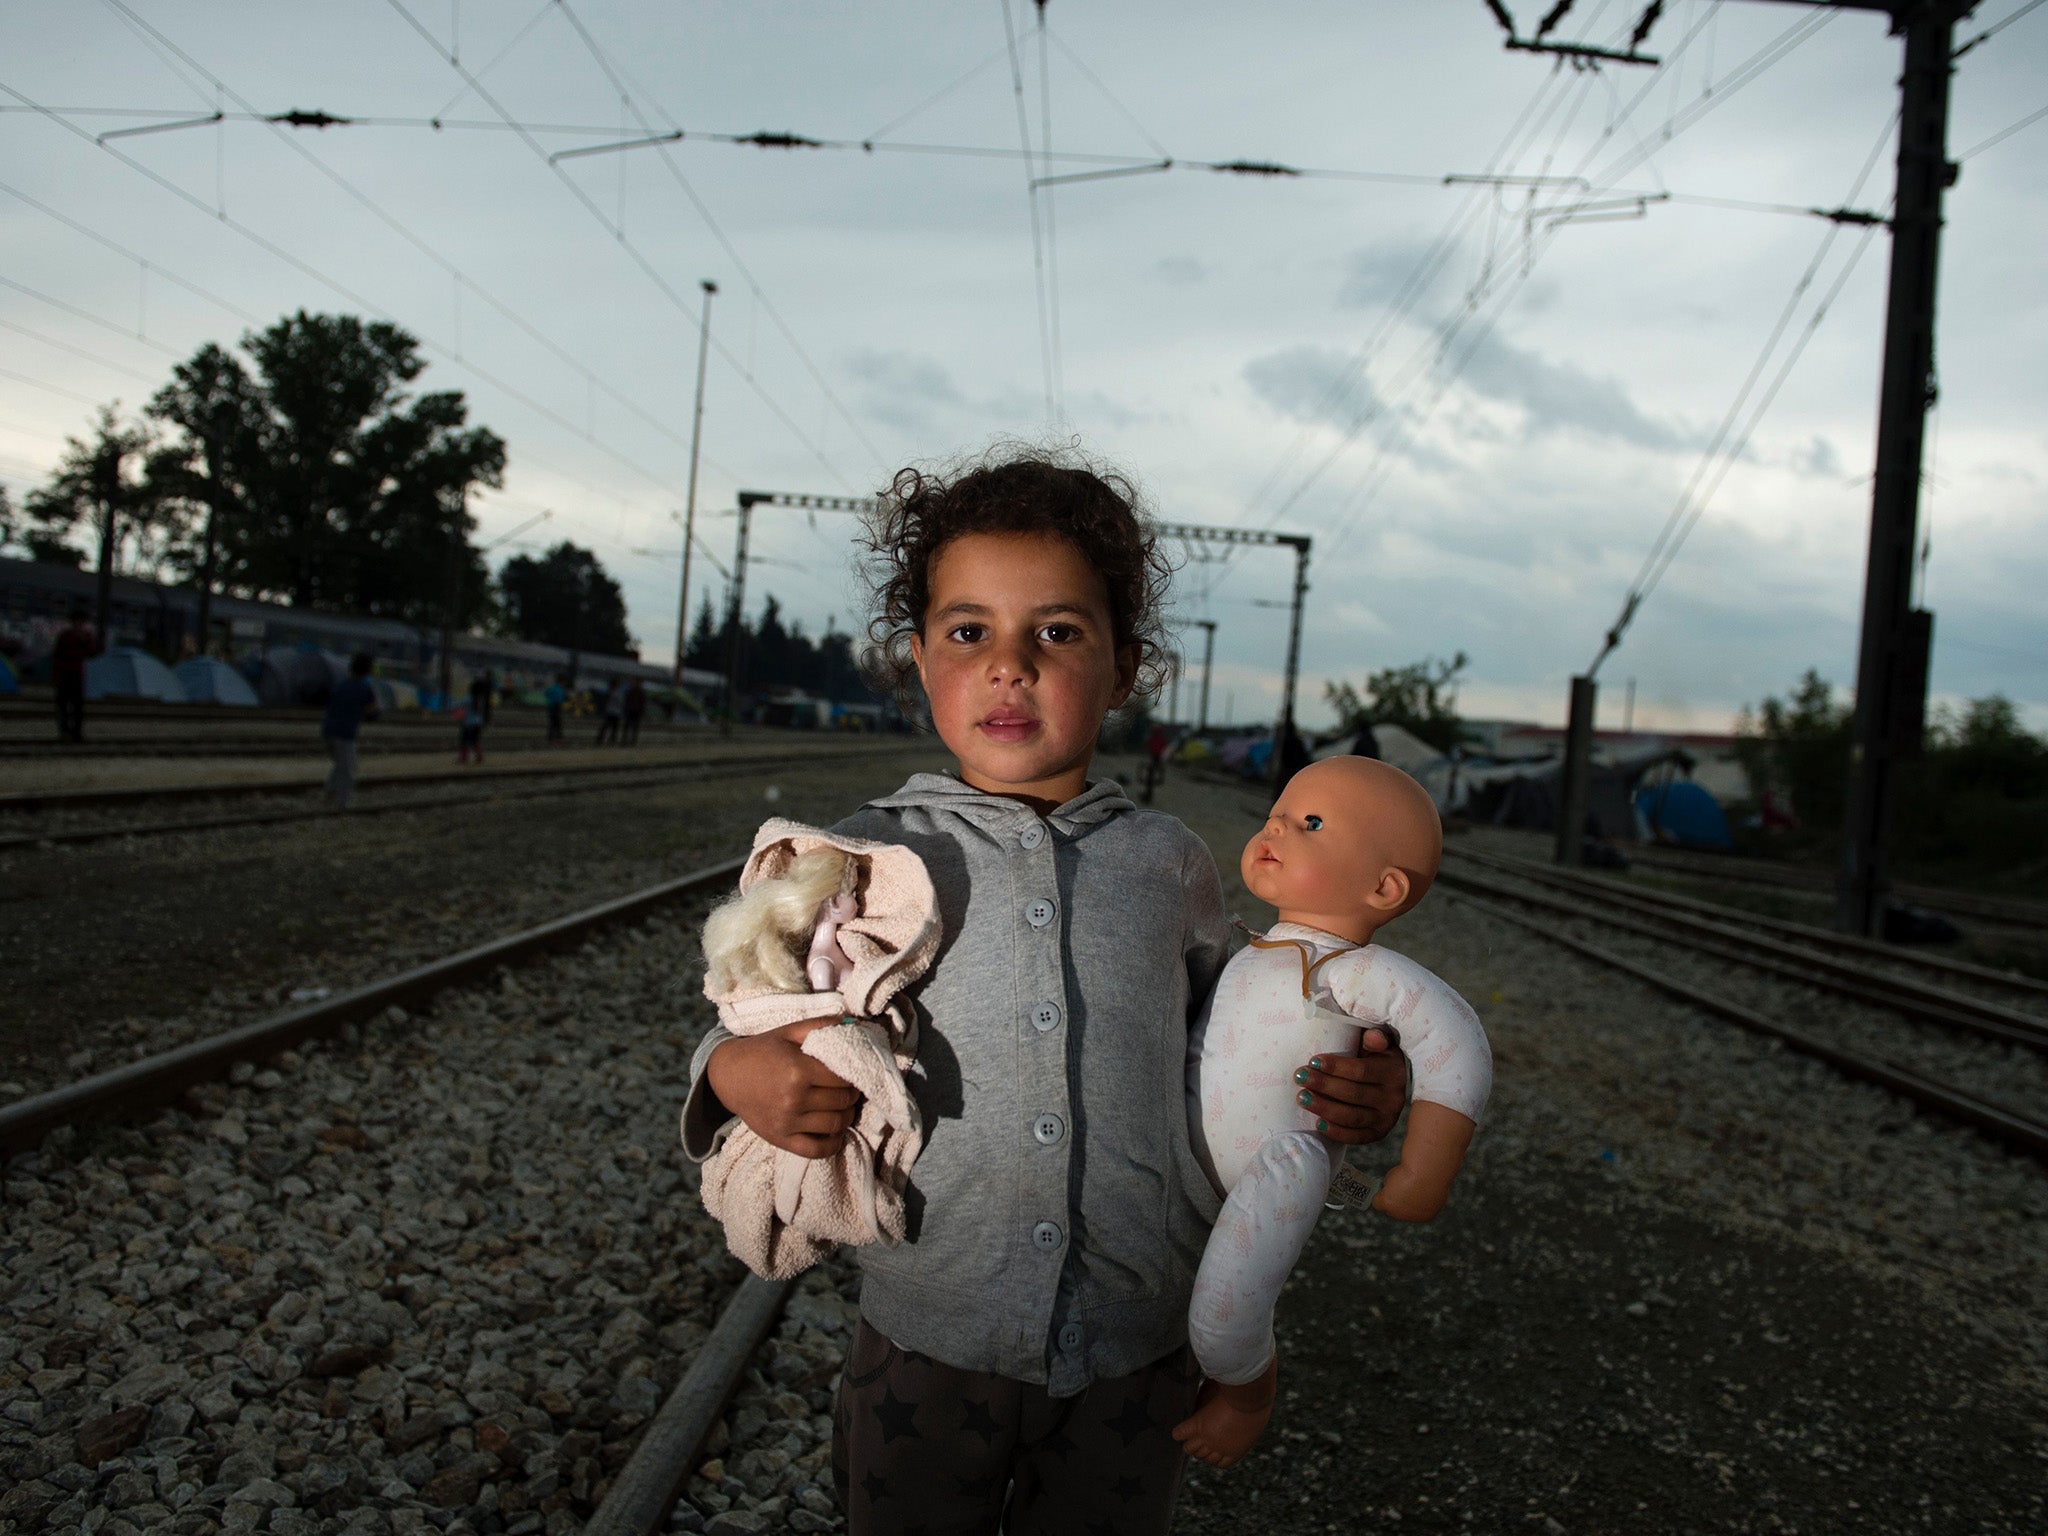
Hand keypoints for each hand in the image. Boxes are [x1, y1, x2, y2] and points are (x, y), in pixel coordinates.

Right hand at [705, 1018, 861, 1158]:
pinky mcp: (780, 1139)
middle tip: (848, 1089)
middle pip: (842, 1101)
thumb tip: (853, 1023)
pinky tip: (834, 1132)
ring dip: (846, 1116)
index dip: (853, 1075)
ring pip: (835, 1125)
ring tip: (842, 1107)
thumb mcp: (789, 1032)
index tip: (851, 1072)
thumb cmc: (762, 1051)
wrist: (728, 1075)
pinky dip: (832, 1144)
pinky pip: (816, 1150)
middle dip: (851, 1094)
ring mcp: (786, 1122)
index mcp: (798, 1069)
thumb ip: (821, 1025)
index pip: (843, 1078)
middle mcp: (793, 1098)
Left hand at [1295, 1028, 1407, 1144]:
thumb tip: (1371, 1037)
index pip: (1362, 1071)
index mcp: (1393, 1072)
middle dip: (1324, 1086)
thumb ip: (1374, 1037)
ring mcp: (1387, 1119)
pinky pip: (1356, 1137)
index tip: (1313, 1061)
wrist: (1390, 1083)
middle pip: (1354, 1094)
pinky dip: (1337, 1132)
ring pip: (1353, 1117)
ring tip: (1302, 1098)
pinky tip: (1318, 1124)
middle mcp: (1393, 1098)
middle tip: (1300, 1078)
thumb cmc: (1376, 1057)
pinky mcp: (1378, 1133)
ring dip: (1325, 1108)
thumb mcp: (1379, 1043)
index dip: (1337, 1067)